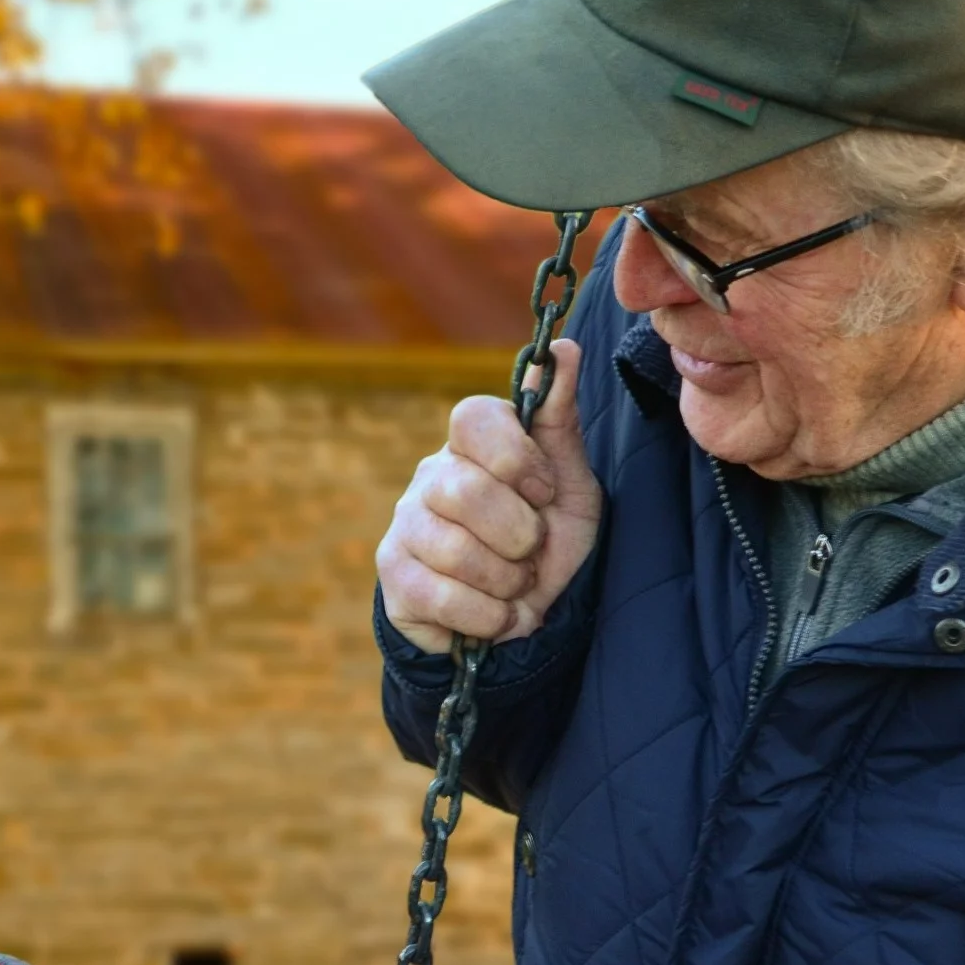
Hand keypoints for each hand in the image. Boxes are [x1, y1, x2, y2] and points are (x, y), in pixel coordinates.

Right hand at [376, 338, 600, 654]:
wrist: (522, 617)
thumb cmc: (547, 542)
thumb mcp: (570, 485)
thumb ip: (561, 420)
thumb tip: (564, 348)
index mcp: (473, 445)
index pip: (472, 417)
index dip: (516, 459)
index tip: (544, 493)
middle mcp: (430, 476)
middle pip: (467, 491)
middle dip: (520, 536)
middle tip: (532, 552)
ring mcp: (404, 524)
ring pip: (455, 551)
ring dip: (507, 582)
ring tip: (515, 585)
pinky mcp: (393, 576)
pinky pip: (441, 596)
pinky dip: (487, 617)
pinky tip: (497, 614)